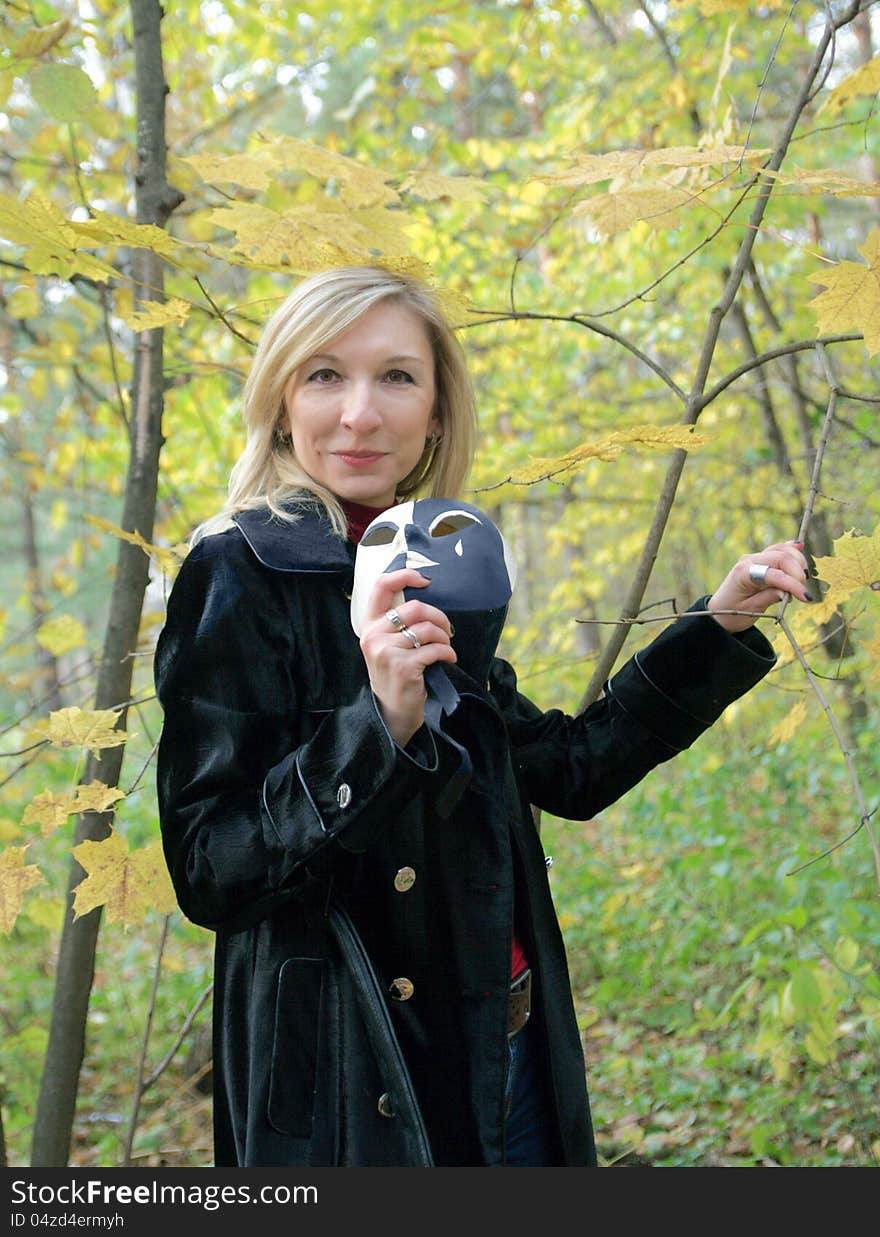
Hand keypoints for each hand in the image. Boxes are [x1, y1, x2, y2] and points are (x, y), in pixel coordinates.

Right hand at [358, 568, 456, 745]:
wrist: (392, 711)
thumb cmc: (395, 673)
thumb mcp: (386, 643)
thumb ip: (397, 619)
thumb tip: (421, 590)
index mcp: (369, 625)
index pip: (381, 586)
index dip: (405, 576)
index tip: (424, 580)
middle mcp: (373, 636)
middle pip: (415, 607)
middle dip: (439, 617)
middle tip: (447, 629)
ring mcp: (386, 651)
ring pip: (428, 628)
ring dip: (445, 637)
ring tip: (446, 647)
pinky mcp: (403, 667)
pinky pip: (436, 649)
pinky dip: (448, 653)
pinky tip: (448, 659)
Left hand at [707, 540, 810, 632]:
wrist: (719, 611)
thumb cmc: (732, 613)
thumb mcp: (751, 610)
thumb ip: (770, 597)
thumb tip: (789, 591)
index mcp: (743, 573)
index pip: (775, 574)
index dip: (793, 585)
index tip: (806, 598)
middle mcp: (750, 560)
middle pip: (783, 557)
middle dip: (798, 574)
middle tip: (803, 593)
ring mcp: (756, 557)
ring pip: (784, 550)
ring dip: (798, 563)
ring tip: (801, 582)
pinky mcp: (762, 558)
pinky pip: (779, 549)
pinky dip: (792, 550)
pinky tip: (800, 548)